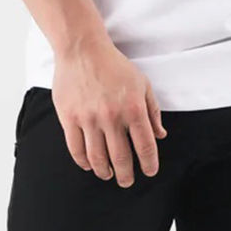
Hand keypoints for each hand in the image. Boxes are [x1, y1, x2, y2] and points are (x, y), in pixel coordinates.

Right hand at [51, 36, 166, 186]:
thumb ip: (153, 110)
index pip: (145, 146)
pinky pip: (76, 150)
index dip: (150, 164)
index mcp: (133, 108)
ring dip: (105, 172)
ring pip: (98, 159)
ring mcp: (89, 119)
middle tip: (127, 181)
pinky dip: (84, 162)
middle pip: (121, 158)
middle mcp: (112, 117)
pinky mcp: (70, 119)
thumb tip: (160, 135)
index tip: (150, 172)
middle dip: (126, 175)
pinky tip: (89, 164)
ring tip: (108, 174)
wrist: (83, 49)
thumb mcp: (142, 83)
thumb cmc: (114, 65)